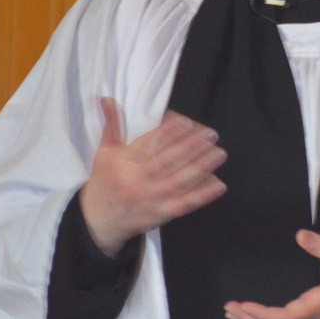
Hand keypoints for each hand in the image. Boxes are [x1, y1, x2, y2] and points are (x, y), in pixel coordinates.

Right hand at [78, 97, 227, 256]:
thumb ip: (111, 124)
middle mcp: (140, 180)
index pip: (150, 144)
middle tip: (211, 134)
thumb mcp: (104, 151)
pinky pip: (185, 204)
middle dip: (192, 147)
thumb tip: (106, 99)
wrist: (100, 219)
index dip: (169, 132)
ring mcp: (153, 198)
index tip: (186, 122)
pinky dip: (203, 195)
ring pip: (180, 181)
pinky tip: (219, 185)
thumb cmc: (104, 181)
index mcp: (126, 163)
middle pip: (169, 161)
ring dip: (202, 167)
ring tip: (219, 154)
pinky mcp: (162, 214)